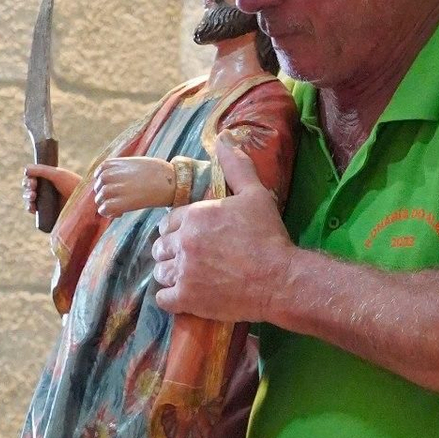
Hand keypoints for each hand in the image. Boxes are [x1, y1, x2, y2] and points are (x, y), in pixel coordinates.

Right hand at [23, 164, 79, 218]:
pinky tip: (31, 207)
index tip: (33, 181)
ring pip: (29, 199)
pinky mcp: (48, 213)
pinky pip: (34, 210)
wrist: (86, 201)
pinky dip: (30, 208)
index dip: (29, 180)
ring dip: (26, 197)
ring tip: (32, 196)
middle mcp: (46, 190)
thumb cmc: (74, 185)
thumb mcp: (58, 175)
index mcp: (48, 179)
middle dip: (27, 188)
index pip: (32, 178)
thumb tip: (25, 169)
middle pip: (29, 188)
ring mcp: (46, 202)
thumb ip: (41, 170)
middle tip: (33, 188)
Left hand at [94, 156, 173, 219]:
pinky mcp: (118, 203)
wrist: (169, 181)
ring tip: (123, 207)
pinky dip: (110, 214)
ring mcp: (112, 189)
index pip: (99, 175)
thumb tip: (113, 182)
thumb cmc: (157, 172)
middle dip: (107, 196)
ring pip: (99, 200)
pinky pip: (104, 210)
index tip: (117, 188)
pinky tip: (121, 213)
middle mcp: (108, 175)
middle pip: (98, 188)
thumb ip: (120, 169)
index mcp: (112, 164)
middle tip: (122, 200)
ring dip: (109, 205)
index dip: (106, 183)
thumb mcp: (134, 163)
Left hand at [153, 135, 293, 322]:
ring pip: (159, 272)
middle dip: (171, 252)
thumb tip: (224, 138)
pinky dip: (171, 298)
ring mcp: (183, 272)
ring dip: (170, 274)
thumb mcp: (255, 194)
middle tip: (191, 258)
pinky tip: (185, 296)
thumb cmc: (268, 236)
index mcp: (194, 215)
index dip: (178, 230)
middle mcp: (183, 242)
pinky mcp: (187, 299)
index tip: (191, 238)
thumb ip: (236, 166)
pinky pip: (163, 299)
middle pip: (160, 247)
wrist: (279, 278)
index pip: (168, 222)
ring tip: (188, 277)